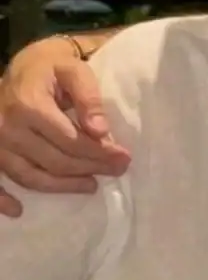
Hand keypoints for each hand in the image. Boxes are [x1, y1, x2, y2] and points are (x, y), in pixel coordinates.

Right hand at [0, 37, 129, 216]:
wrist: (21, 68)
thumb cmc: (52, 68)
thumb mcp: (75, 72)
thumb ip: (89, 99)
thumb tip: (101, 131)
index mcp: (29, 106)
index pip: (69, 140)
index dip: (99, 152)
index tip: (123, 157)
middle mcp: (7, 128)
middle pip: (53, 160)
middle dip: (89, 168)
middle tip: (117, 171)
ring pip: (30, 176)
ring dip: (62, 186)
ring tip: (91, 185)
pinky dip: (2, 200)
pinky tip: (18, 211)